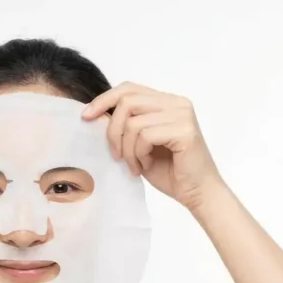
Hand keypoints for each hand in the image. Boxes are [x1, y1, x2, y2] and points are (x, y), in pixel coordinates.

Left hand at [82, 82, 224, 209]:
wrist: (197, 193)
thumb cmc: (170, 171)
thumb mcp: (140, 144)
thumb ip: (125, 126)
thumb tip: (95, 114)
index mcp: (166, 102)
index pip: (129, 88)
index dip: (104, 99)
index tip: (86, 116)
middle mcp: (177, 103)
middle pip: (127, 102)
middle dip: (113, 131)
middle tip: (117, 155)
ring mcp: (182, 115)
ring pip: (133, 122)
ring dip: (127, 149)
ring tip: (135, 165)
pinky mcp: (184, 131)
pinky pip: (145, 135)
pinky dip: (138, 154)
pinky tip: (146, 166)